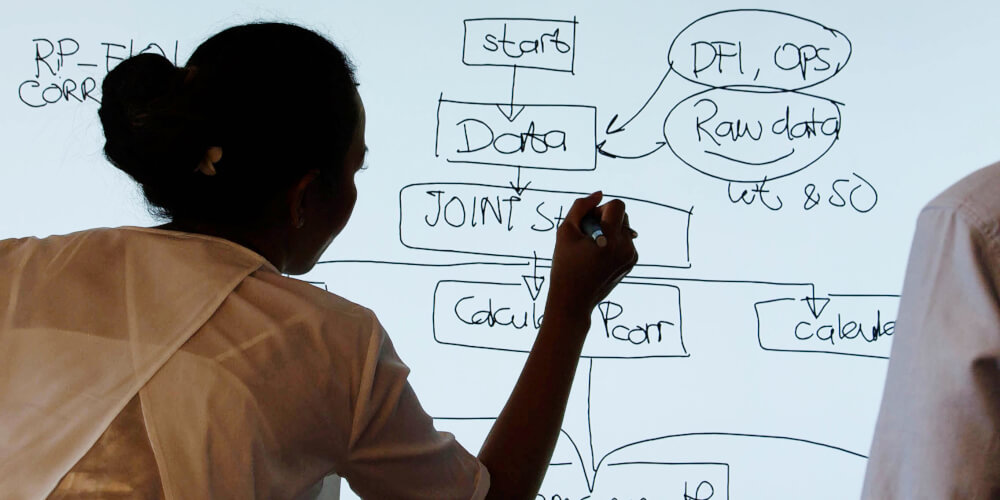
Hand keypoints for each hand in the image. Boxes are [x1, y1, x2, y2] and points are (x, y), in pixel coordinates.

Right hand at [545, 191, 638, 318]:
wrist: (573, 301)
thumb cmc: (565, 265)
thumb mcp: (565, 232)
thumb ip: (581, 207)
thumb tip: (599, 194)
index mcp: (612, 238)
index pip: (618, 206)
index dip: (601, 209)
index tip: (588, 223)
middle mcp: (627, 247)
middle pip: (623, 216)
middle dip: (606, 219)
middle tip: (587, 235)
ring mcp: (631, 257)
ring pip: (624, 229)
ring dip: (609, 231)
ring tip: (592, 248)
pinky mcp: (631, 264)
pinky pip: (625, 242)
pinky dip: (613, 243)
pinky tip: (597, 257)